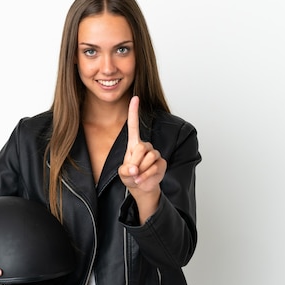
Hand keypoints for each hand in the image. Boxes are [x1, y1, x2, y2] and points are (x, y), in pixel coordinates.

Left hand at [118, 96, 165, 220]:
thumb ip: (125, 170)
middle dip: (135, 162)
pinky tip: (142, 179)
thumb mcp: (122, 173)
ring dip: (141, 170)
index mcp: (134, 144)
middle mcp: (146, 146)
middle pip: (141, 148)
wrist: (142, 187)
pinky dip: (146, 176)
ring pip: (149, 158)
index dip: (134, 111)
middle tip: (132, 170)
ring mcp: (155, 154)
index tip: (135, 97)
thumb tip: (134, 168)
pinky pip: (154, 168)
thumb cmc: (131, 176)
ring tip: (138, 175)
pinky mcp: (162, 162)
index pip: (134, 125)